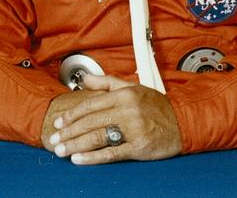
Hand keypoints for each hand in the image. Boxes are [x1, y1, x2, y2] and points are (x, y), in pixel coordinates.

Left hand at [41, 73, 181, 164]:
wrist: (182, 122)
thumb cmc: (157, 106)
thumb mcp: (133, 87)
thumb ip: (107, 83)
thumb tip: (85, 78)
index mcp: (124, 94)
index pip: (91, 103)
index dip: (73, 114)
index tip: (60, 122)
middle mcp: (127, 109)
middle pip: (91, 121)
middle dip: (69, 131)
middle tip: (54, 139)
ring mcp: (133, 128)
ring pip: (98, 136)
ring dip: (76, 145)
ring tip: (61, 150)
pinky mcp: (138, 146)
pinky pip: (111, 152)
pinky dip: (93, 157)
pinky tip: (79, 159)